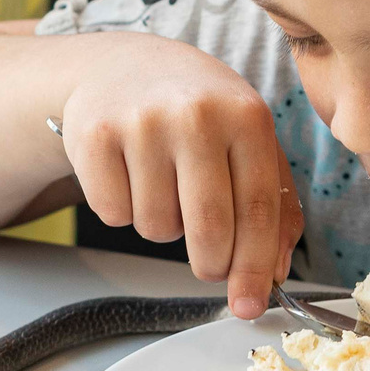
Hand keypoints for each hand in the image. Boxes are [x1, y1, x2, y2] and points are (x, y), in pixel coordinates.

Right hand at [57, 39, 303, 319]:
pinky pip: (113, 214)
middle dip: (211, 263)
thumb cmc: (198, 112)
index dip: (255, 267)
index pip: (258, 209)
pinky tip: (130, 174)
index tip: (249, 305)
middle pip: (209, 228)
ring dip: (164, 226)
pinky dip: (123, 209)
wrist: (125, 66)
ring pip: (157, 228)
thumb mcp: (249, 140)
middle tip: (209, 262)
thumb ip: (275, 204)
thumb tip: (272, 272)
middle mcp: (196, 114)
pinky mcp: (94, 135)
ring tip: (164, 186)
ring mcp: (142, 122)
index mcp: (247, 115)